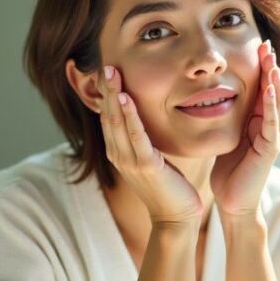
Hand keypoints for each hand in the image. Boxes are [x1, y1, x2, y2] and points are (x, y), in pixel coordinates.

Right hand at [98, 66, 204, 225]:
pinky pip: (136, 136)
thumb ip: (144, 139)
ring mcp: (129, 161)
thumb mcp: (151, 158)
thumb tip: (145, 119)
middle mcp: (118, 154)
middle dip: (105, 89)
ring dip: (114, 95)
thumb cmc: (168, 187)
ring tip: (110, 72)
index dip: (105, 93)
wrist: (175, 217)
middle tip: (103, 64)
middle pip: (108, 114)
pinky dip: (130, 117)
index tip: (106, 70)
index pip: (108, 116)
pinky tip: (127, 99)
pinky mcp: (145, 166)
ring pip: (118, 121)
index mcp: (118, 151)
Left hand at [211, 40, 279, 217]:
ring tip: (271, 60)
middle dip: (270, 66)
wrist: (233, 203)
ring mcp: (272, 137)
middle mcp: (269, 127)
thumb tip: (209, 100)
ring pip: (277, 102)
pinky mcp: (269, 149)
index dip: (260, 67)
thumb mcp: (226, 138)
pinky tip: (267, 88)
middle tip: (265, 43)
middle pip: (273, 90)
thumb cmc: (229, 174)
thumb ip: (226, 120)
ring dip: (274, 80)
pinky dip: (270, 104)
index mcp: (257, 123)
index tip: (255, 44)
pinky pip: (272, 122)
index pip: (262, 88)